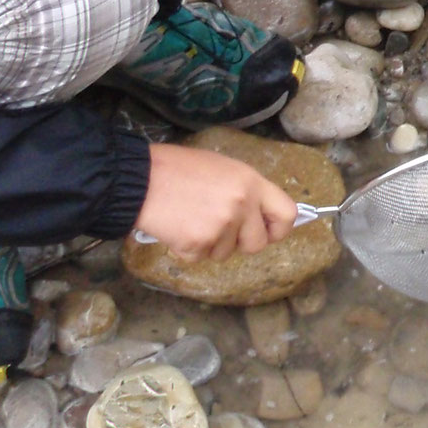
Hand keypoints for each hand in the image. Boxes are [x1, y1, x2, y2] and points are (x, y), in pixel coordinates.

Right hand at [135, 144, 300, 260]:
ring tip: (191, 219)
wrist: (141, 178)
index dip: (278, 229)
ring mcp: (220, 226)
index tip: (267, 232)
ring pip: (225, 253)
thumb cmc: (179, 169)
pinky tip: (177, 227)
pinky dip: (188, 249)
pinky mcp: (198, 244)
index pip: (287, 214)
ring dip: (210, 244)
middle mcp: (241, 205)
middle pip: (257, 244)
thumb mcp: (223, 169)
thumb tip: (261, 215)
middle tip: (219, 229)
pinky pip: (200, 258)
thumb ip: (245, 192)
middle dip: (239, 243)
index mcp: (251, 183)